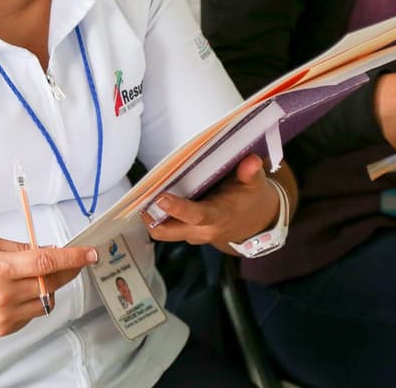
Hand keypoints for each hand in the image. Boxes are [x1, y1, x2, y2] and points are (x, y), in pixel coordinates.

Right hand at [0, 236, 96, 336]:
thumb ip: (22, 248)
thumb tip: (50, 250)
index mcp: (0, 268)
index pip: (48, 263)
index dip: (73, 258)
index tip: (89, 253)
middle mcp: (4, 295)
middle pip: (51, 283)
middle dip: (68, 271)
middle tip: (74, 262)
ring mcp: (4, 316)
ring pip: (45, 302)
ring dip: (48, 288)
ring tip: (34, 277)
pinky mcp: (3, 329)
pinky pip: (31, 316)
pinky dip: (33, 303)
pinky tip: (18, 292)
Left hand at [145, 154, 280, 250]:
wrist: (255, 224)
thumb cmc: (250, 199)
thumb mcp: (255, 185)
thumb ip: (251, 173)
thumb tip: (251, 161)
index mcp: (218, 217)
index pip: (196, 216)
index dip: (178, 208)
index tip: (161, 197)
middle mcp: (201, 230)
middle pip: (167, 231)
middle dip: (151, 217)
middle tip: (140, 195)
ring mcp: (192, 234)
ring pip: (163, 231)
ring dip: (151, 216)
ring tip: (142, 194)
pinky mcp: (186, 233)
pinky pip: (166, 228)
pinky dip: (157, 216)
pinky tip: (153, 197)